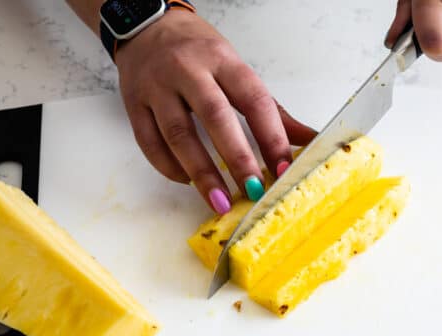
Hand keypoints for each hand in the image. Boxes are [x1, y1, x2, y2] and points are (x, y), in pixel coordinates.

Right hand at [115, 9, 315, 213]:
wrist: (146, 28)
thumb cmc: (198, 52)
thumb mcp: (236, 69)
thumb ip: (270, 109)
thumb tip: (307, 140)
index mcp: (223, 60)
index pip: (253, 99)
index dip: (271, 136)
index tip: (283, 169)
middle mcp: (189, 70)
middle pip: (215, 116)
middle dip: (236, 157)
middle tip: (252, 190)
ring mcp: (157, 87)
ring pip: (178, 133)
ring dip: (201, 172)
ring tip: (220, 201)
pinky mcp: (133, 104)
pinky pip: (149, 141)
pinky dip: (169, 167)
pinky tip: (187, 181)